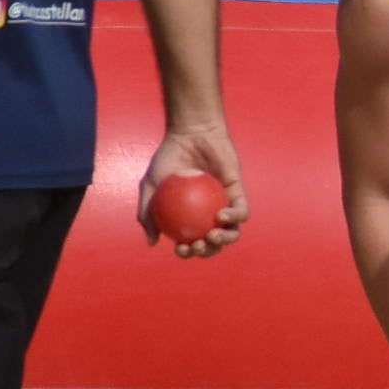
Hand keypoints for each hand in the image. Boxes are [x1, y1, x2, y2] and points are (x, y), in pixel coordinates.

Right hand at [136, 119, 247, 257]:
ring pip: (232, 231)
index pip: (191, 242)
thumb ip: (147, 214)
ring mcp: (225, 205)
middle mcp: (209, 215)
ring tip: (211, 235)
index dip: (188, 252)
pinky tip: (220, 215)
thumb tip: (153, 242)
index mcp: (190, 218)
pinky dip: (233, 217)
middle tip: (197, 245)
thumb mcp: (150, 187)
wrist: (189, 136)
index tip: (181, 249)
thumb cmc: (168, 159)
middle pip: (214, 243)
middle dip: (208, 252)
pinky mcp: (239, 193)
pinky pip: (241, 211)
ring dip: (224, 240)